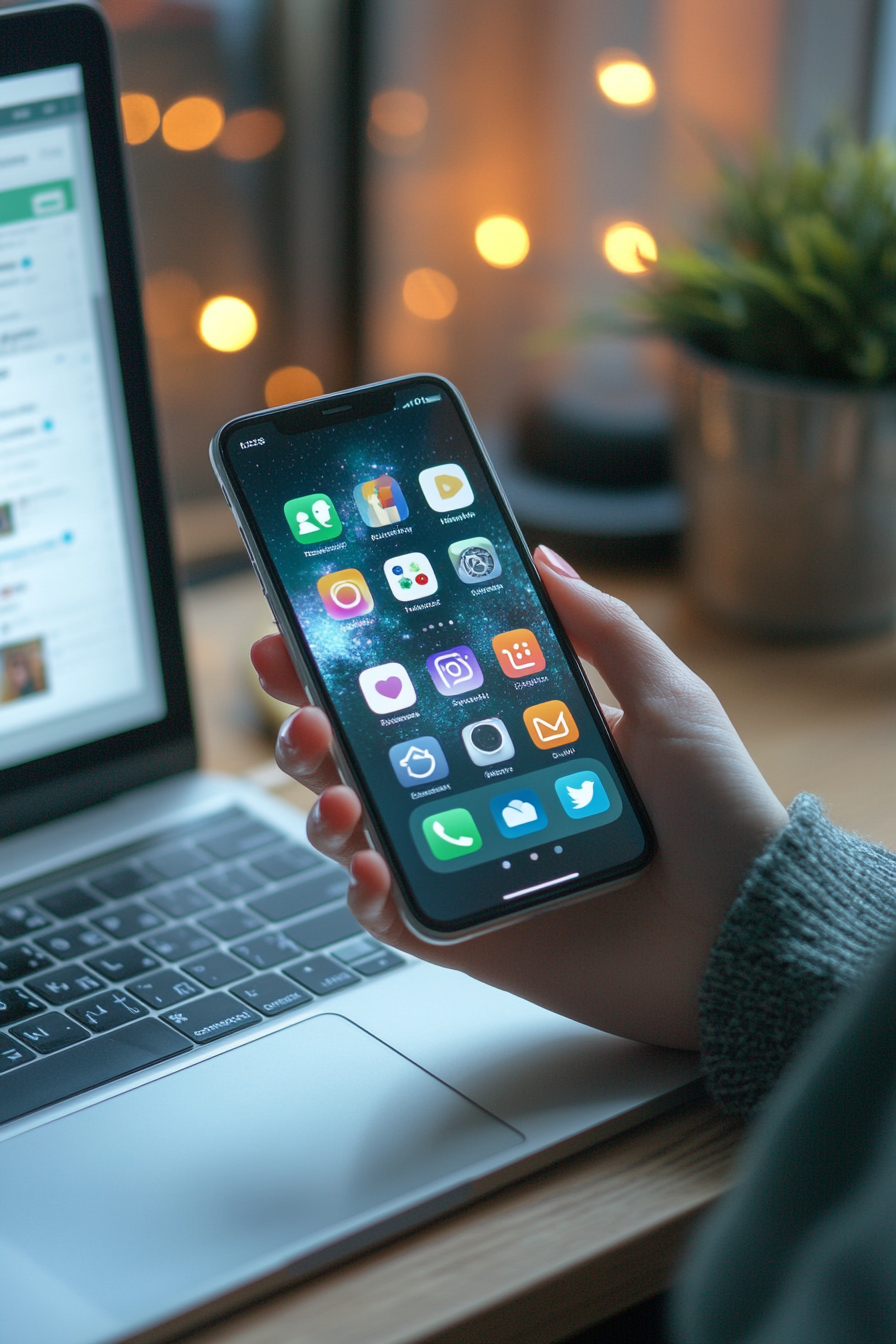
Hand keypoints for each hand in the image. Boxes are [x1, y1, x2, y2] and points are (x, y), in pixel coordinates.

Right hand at [251, 547, 787, 1049]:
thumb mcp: (667, 698)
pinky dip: (358, 891)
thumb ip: (601, 628)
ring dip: (320, 801)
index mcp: (508, 736)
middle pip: (359, 755)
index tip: (300, 631)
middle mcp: (471, 796)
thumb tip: (543, 557)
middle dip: (308, 722)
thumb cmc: (718, 813)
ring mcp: (461, 864)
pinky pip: (384, 914)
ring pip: (354, 829)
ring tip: (336, 792)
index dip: (346, 662)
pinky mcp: (462, 934)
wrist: (746, 932)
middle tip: (298, 699)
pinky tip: (367, 864)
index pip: (408, 691)